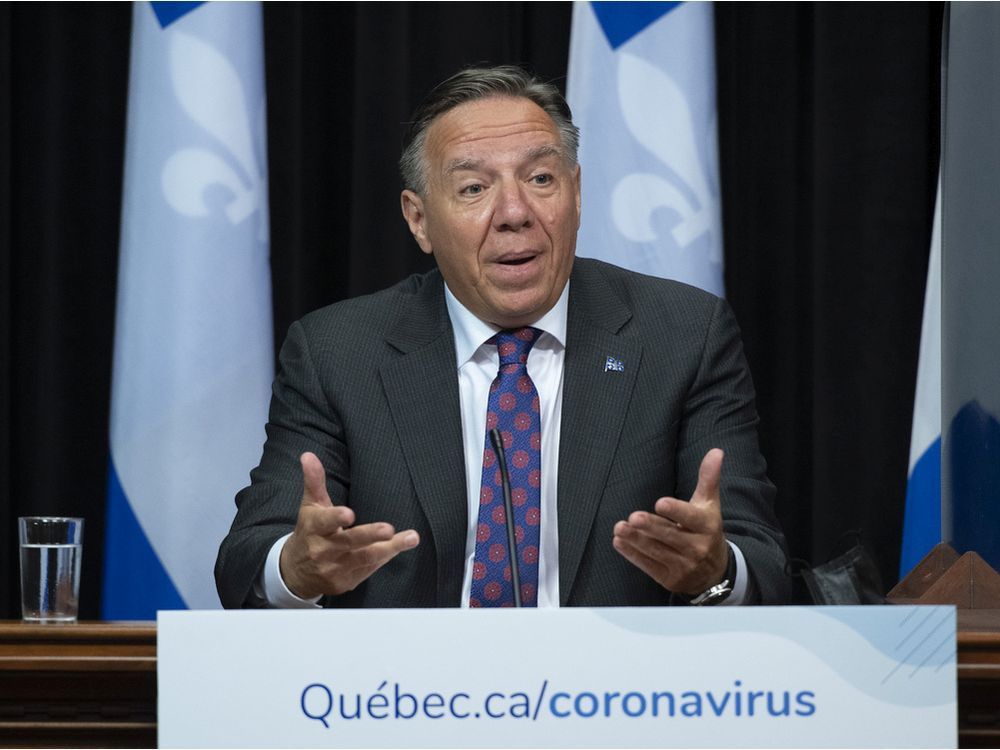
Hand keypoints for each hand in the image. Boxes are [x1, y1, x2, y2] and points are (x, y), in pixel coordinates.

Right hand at [279, 452, 419, 598]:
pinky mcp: (346, 582)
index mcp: (314, 528)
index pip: (324, 522)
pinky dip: (385, 558)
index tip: (349, 514)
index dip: (336, 518)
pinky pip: (369, 568)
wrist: (295, 572)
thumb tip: (308, 455)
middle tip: (388, 529)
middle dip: (370, 535)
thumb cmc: (309, 532)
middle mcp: (324, 550)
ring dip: (389, 549)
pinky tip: (399, 546)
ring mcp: (335, 568)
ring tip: (411, 538)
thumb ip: (314, 481)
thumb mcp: (310, 506)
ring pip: (365, 558)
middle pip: (349, 542)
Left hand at [612, 448, 729, 595]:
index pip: (691, 518)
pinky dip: (633, 555)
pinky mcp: (670, 579)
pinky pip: (649, 566)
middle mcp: (697, 548)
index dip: (676, 511)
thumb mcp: (710, 505)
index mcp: (707, 526)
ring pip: (657, 551)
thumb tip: (716, 451)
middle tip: (633, 517)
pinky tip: (619, 542)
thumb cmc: (706, 530)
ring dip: (636, 540)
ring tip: (619, 528)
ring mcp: (683, 566)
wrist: (716, 571)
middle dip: (651, 527)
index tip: (660, 503)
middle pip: (670, 536)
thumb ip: (708, 478)